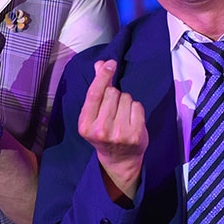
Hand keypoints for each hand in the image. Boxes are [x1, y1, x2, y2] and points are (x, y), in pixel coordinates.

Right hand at [78, 59, 146, 200]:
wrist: (119, 160)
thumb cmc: (105, 133)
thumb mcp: (94, 114)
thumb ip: (96, 89)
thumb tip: (100, 64)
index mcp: (85, 125)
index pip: (94, 94)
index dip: (103, 76)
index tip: (110, 63)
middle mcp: (100, 130)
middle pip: (112, 93)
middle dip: (114, 95)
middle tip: (113, 110)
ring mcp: (119, 133)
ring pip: (126, 98)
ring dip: (126, 102)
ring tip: (122, 116)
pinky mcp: (135, 134)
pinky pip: (137, 106)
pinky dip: (136, 109)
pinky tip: (132, 120)